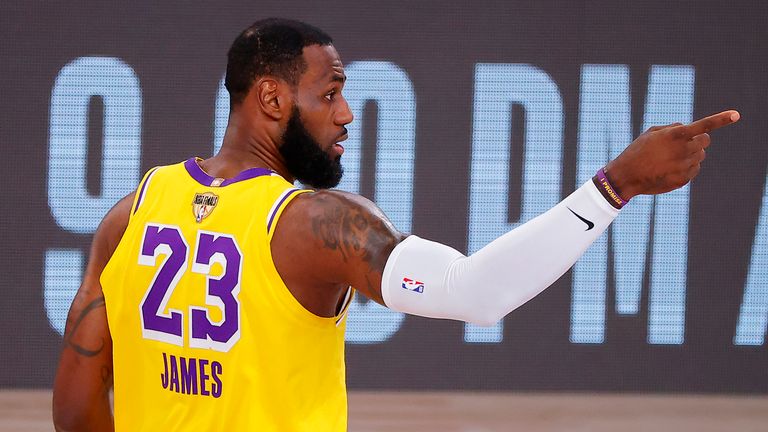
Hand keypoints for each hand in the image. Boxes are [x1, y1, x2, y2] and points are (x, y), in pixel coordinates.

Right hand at [605, 110, 739, 198]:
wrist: (626, 176)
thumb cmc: (637, 151)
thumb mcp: (651, 133)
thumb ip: (673, 128)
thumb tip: (689, 129)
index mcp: (675, 136)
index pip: (703, 125)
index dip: (721, 119)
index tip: (736, 115)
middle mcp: (683, 150)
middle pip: (705, 142)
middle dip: (699, 140)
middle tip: (685, 142)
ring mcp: (684, 166)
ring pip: (700, 156)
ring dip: (690, 154)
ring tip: (669, 158)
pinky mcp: (683, 179)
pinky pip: (694, 170)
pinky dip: (686, 167)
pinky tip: (669, 168)